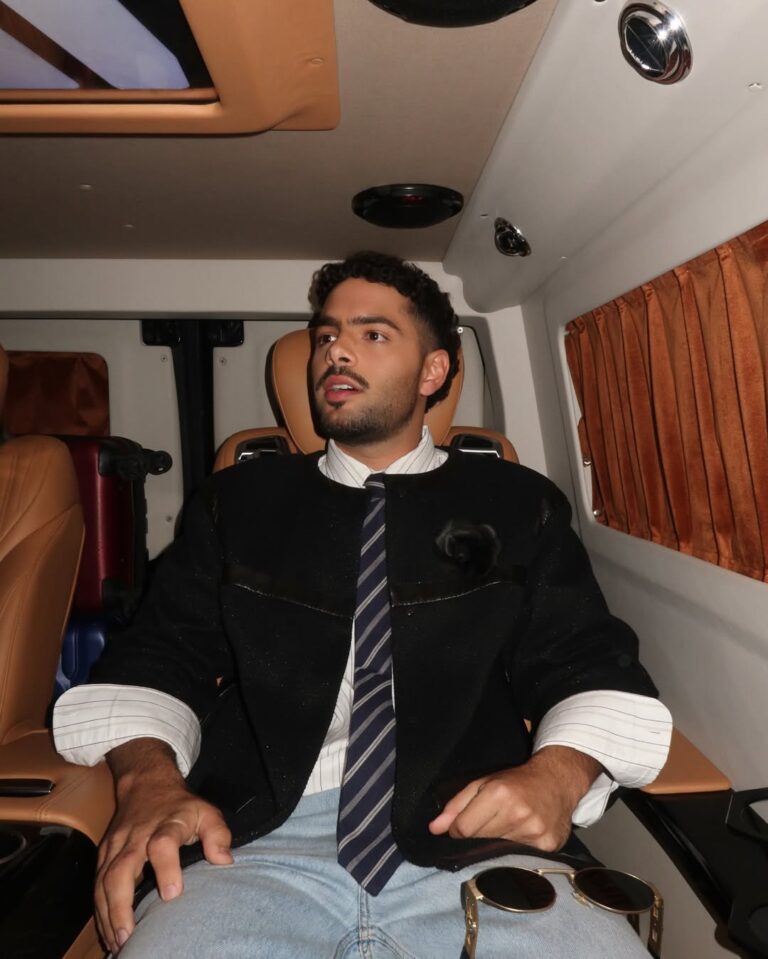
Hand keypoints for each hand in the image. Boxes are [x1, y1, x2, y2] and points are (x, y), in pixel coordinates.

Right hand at [96, 739, 232, 953]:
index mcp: (166, 825)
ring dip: (107, 914)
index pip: (163, 844)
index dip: (166, 868)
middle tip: (129, 935)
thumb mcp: (206, 812)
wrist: (146, 784)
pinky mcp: (103, 854)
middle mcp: (136, 837)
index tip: (172, 895)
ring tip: (117, 943)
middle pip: (121, 870)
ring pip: (103, 881)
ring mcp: (116, 846)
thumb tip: (224, 861)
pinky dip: (99, 910)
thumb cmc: (181, 806)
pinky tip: (108, 932)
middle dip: (121, 905)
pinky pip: (96, 885)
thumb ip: (218, 835)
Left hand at [427, 746, 601, 851]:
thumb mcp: (483, 783)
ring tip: (506, 827)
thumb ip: (456, 805)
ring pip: (499, 850)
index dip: (457, 831)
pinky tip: (521, 836)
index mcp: (499, 793)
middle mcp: (517, 813)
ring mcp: (534, 831)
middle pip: (481, 841)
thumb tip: (434, 829)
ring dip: (497, 843)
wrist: (557, 781)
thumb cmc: (516, 782)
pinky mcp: (548, 845)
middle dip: (478, 836)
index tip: (461, 828)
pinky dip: (516, 850)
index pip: (464, 829)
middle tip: (488, 823)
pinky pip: (520, 857)